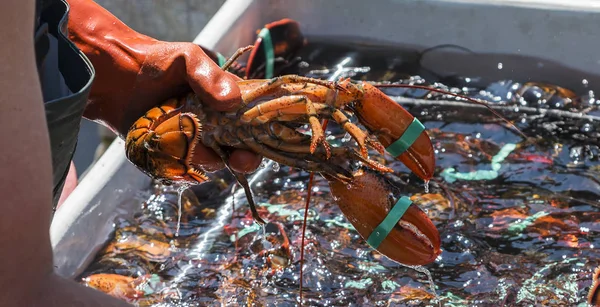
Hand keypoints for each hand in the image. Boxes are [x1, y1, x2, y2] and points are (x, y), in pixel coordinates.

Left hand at [66, 0, 260, 172]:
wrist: (112, 76)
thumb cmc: (156, 62)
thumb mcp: (188, 59)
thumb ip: (211, 77)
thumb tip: (231, 101)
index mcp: (228, 104)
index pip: (255, 125)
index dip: (260, 139)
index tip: (254, 146)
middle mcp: (216, 126)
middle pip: (239, 152)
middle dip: (241, 160)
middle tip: (236, 159)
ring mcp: (194, 142)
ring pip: (210, 162)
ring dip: (201, 155)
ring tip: (180, 133)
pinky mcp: (171, 155)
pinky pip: (182, 170)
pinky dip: (176, 162)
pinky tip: (164, 144)